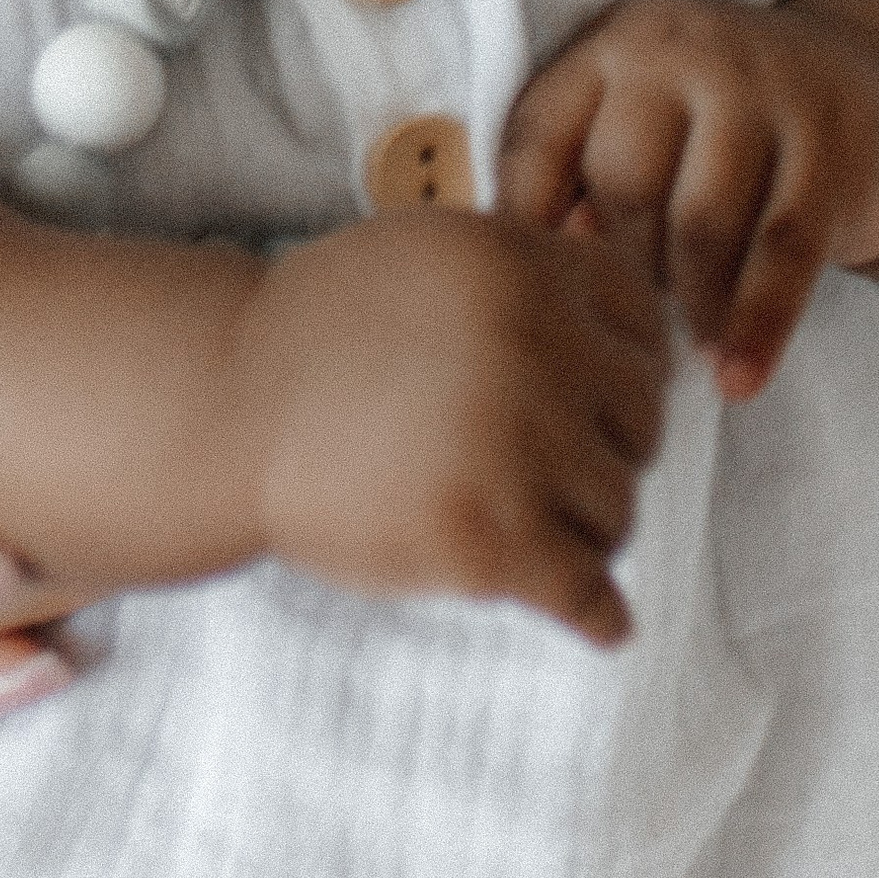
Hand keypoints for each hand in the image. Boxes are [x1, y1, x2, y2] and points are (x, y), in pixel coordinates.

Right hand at [239, 213, 669, 641]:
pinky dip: (599, 613)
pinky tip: (601, 622)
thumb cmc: (323, 336)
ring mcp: (513, 444)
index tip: (589, 401)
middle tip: (546, 471)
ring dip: (581, 527)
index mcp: (523, 266)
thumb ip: (534, 275)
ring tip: (525, 528)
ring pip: (618, 507)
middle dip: (604, 449)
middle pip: (644, 420)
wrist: (224, 406)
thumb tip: (655, 333)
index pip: (645, 327)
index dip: (620, 370)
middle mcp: (532, 344)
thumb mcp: (435, 255)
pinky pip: (586, 589)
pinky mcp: (487, 538)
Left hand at [498, 0, 878, 398]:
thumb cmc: (718, 129)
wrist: (863, 86)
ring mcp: (766, 89)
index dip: (527, 221)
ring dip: (691, 305)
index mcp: (620, 43)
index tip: (532, 290)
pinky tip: (738, 380)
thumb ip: (581, 171)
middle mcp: (688, 50)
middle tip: (641, 316)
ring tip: (692, 349)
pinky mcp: (834, 145)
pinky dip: (756, 326)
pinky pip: (783, 254)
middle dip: (627, 268)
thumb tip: (545, 255)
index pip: (541, 135)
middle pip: (623, 186)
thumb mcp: (645, 121)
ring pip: (700, 226)